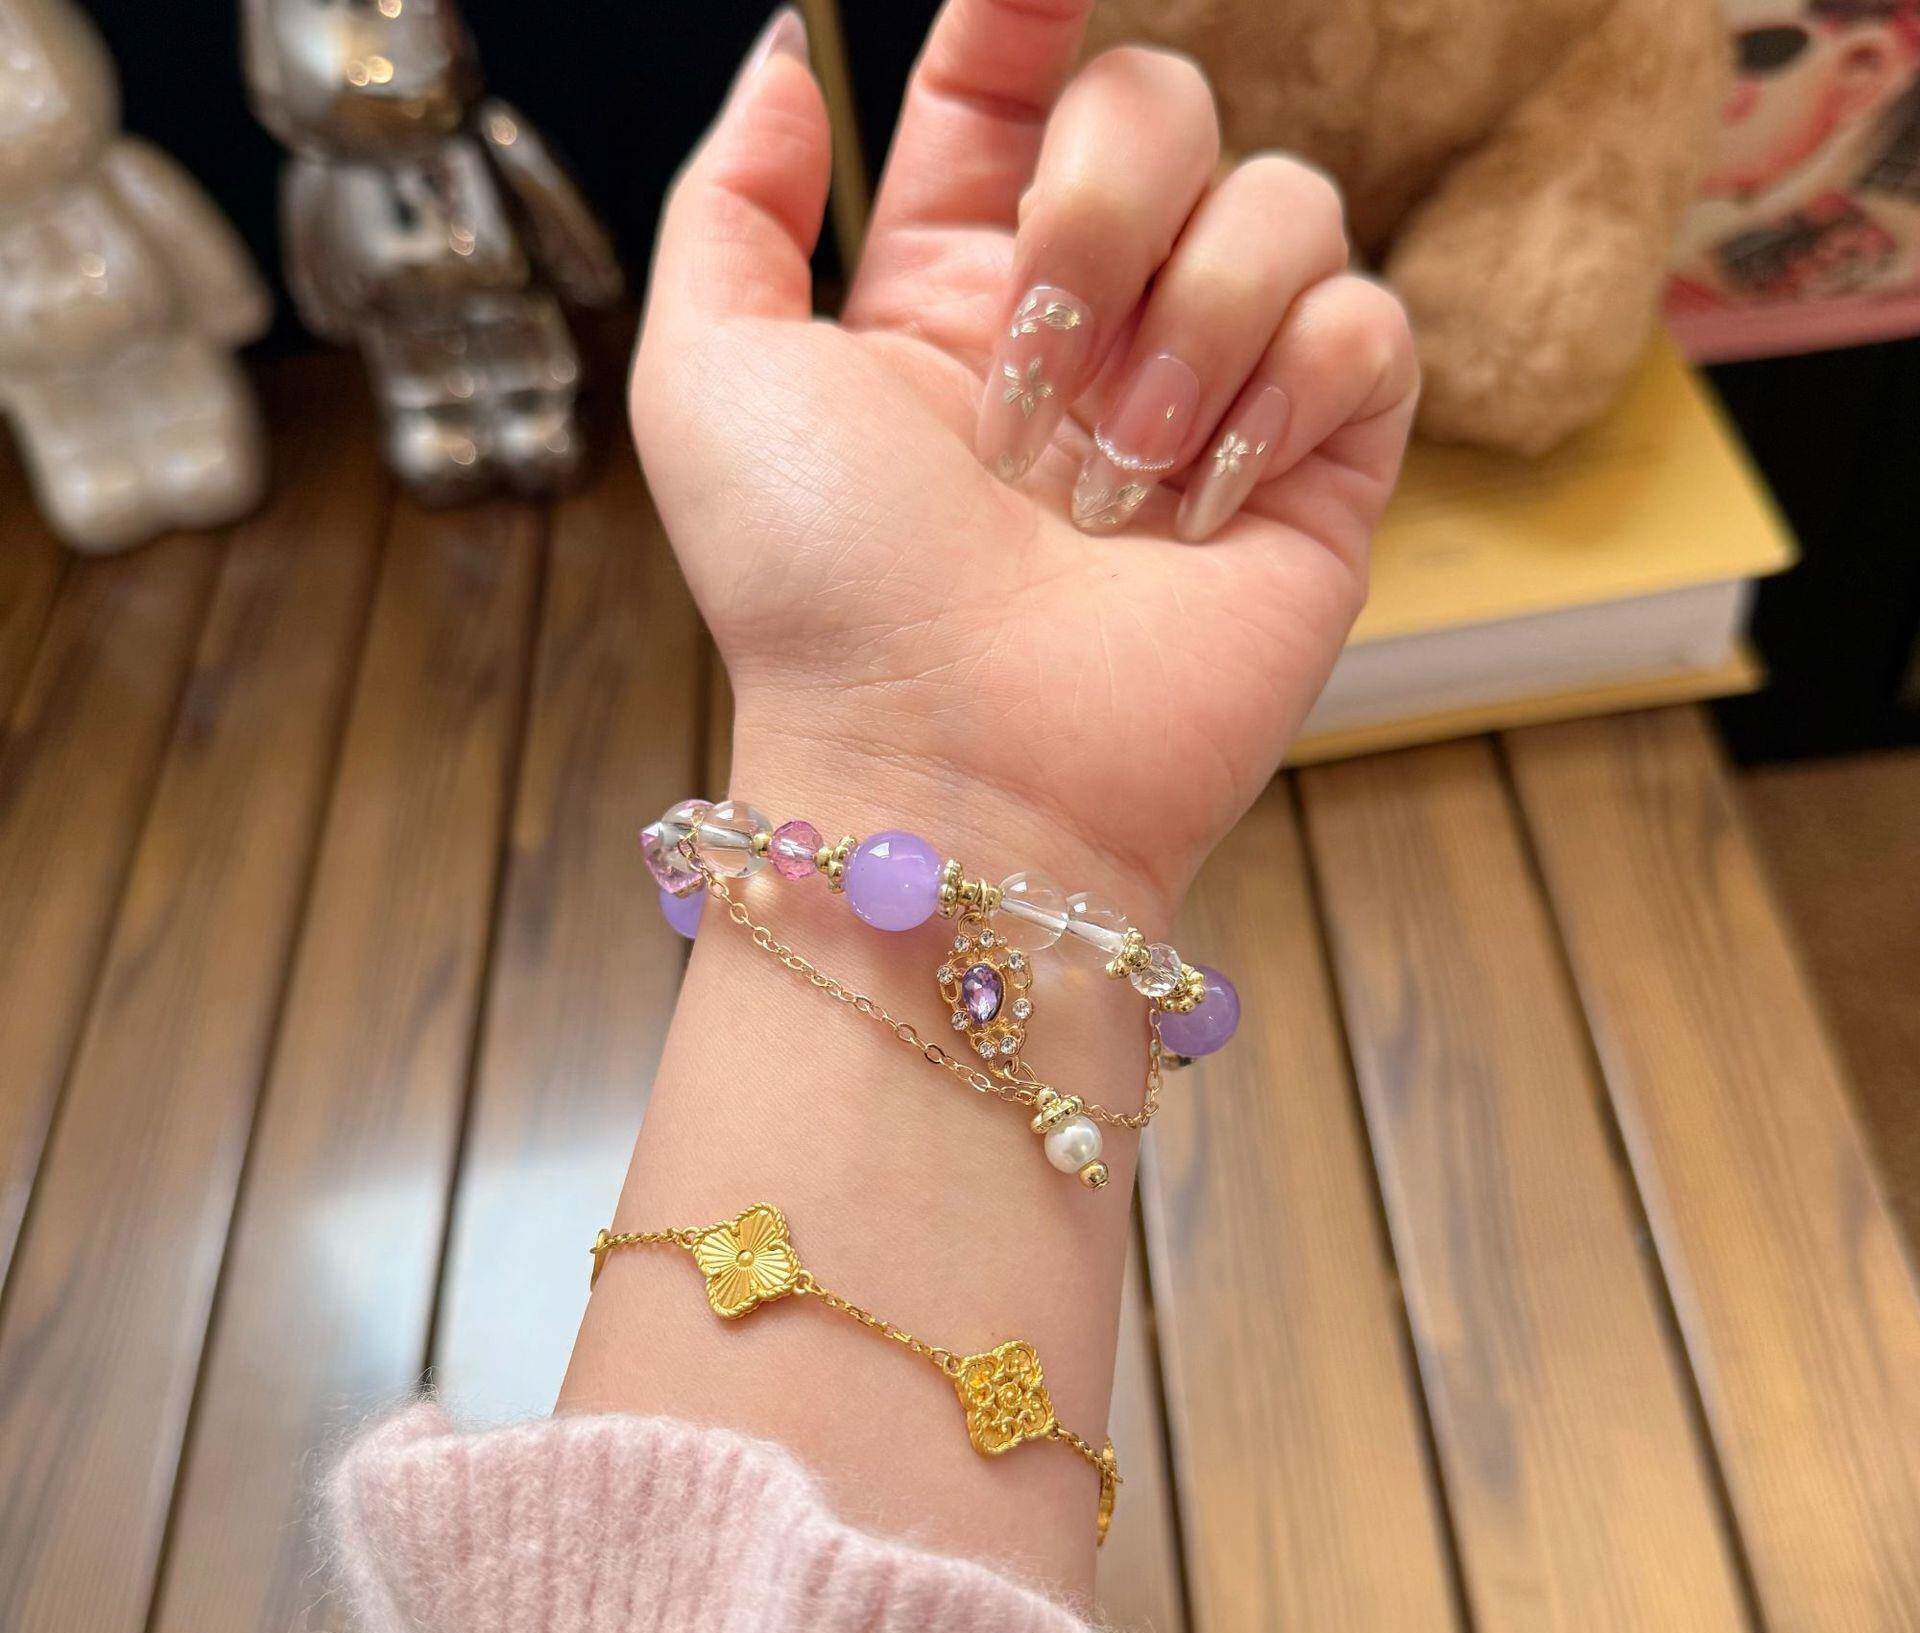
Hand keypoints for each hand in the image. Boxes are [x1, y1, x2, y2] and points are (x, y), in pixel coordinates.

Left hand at [631, 0, 1416, 909]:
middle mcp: (1092, 325)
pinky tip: (1204, 509)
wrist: (954, 773)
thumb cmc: (820, 598)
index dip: (1029, 11)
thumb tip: (785, 51)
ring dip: (1189, 329)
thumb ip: (735, 198)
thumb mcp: (710, 379)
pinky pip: (1367, 324)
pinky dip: (1289, 392)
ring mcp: (1213, 396)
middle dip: (1100, 214)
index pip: (1013, 85)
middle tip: (1034, 389)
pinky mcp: (1317, 473)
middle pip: (1163, 106)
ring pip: (1284, 199)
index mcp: (950, 287)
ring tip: (1112, 487)